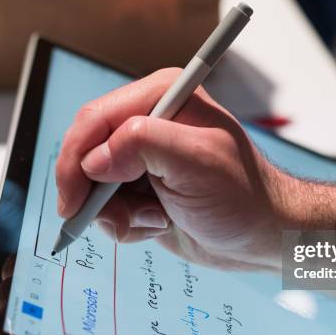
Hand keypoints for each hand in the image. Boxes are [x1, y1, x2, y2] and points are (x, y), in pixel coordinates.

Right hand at [56, 68, 290, 270]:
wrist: (260, 237)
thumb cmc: (243, 197)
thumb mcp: (198, 162)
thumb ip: (143, 146)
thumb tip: (94, 160)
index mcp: (164, 97)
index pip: (96, 119)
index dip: (78, 159)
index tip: (75, 200)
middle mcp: (149, 122)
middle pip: (87, 152)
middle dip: (95, 193)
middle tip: (116, 219)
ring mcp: (142, 158)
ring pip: (93, 185)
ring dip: (117, 213)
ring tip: (156, 219)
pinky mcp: (141, 187)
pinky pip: (108, 207)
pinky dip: (127, 224)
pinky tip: (160, 223)